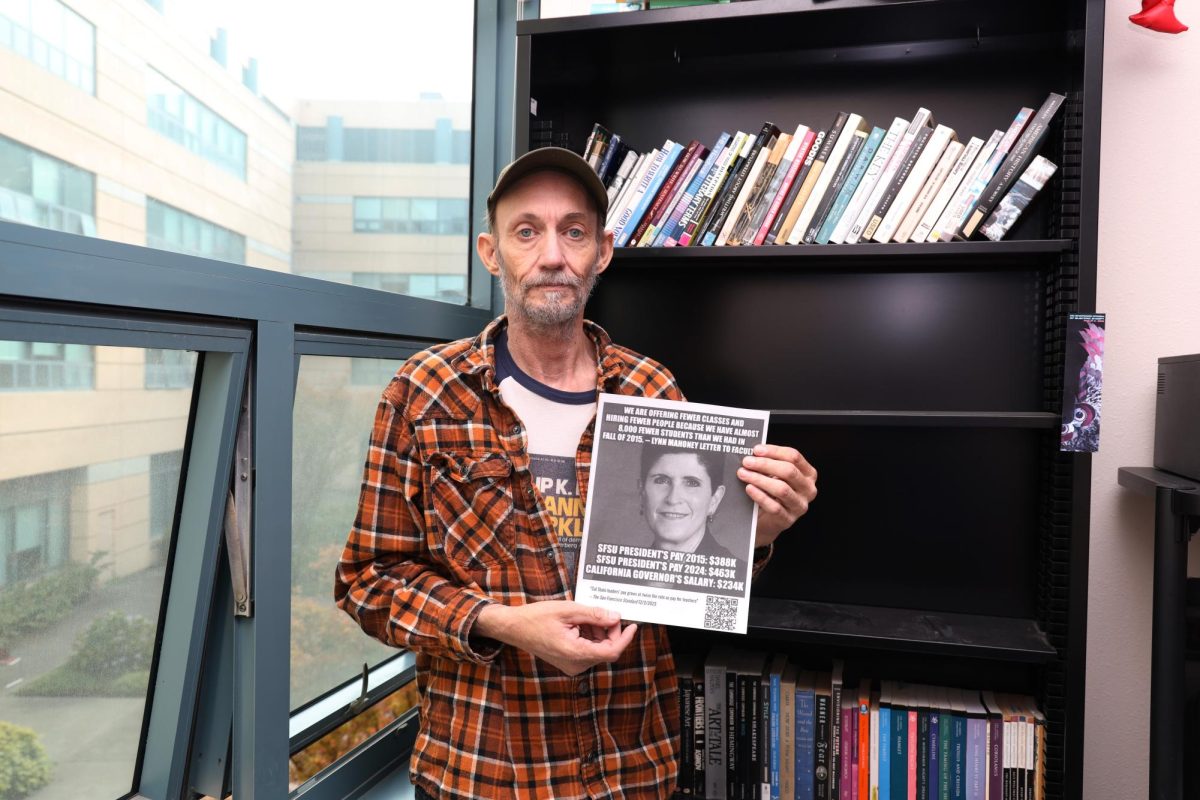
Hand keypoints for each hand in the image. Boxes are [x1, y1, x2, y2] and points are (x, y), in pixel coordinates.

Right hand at [474, 601, 637, 675]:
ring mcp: (572, 665)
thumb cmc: (536, 618)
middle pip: (606, 650)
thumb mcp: (568, 610)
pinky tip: (580, 623)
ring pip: (598, 649)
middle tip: (604, 612)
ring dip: (599, 632)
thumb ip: (594, 614)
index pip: (611, 651)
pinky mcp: (569, 662)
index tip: (633, 625)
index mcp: (575, 653)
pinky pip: (588, 650)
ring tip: (584, 616)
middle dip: (610, 631)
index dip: (625, 638)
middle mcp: (576, 664)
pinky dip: (590, 636)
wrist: (514, 628)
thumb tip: (616, 616)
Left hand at [737, 443, 817, 546]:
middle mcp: (808, 489)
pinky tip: (749, 488)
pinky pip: (774, 507)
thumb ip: (770, 463)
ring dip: (760, 479)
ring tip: (743, 474)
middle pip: (789, 471)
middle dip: (765, 464)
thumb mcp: (775, 475)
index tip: (756, 450)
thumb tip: (753, 453)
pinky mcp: (788, 520)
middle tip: (747, 462)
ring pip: (782, 489)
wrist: (768, 520)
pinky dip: (760, 496)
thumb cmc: (772, 492)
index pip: (794, 457)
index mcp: (808, 474)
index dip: (774, 451)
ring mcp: (800, 506)